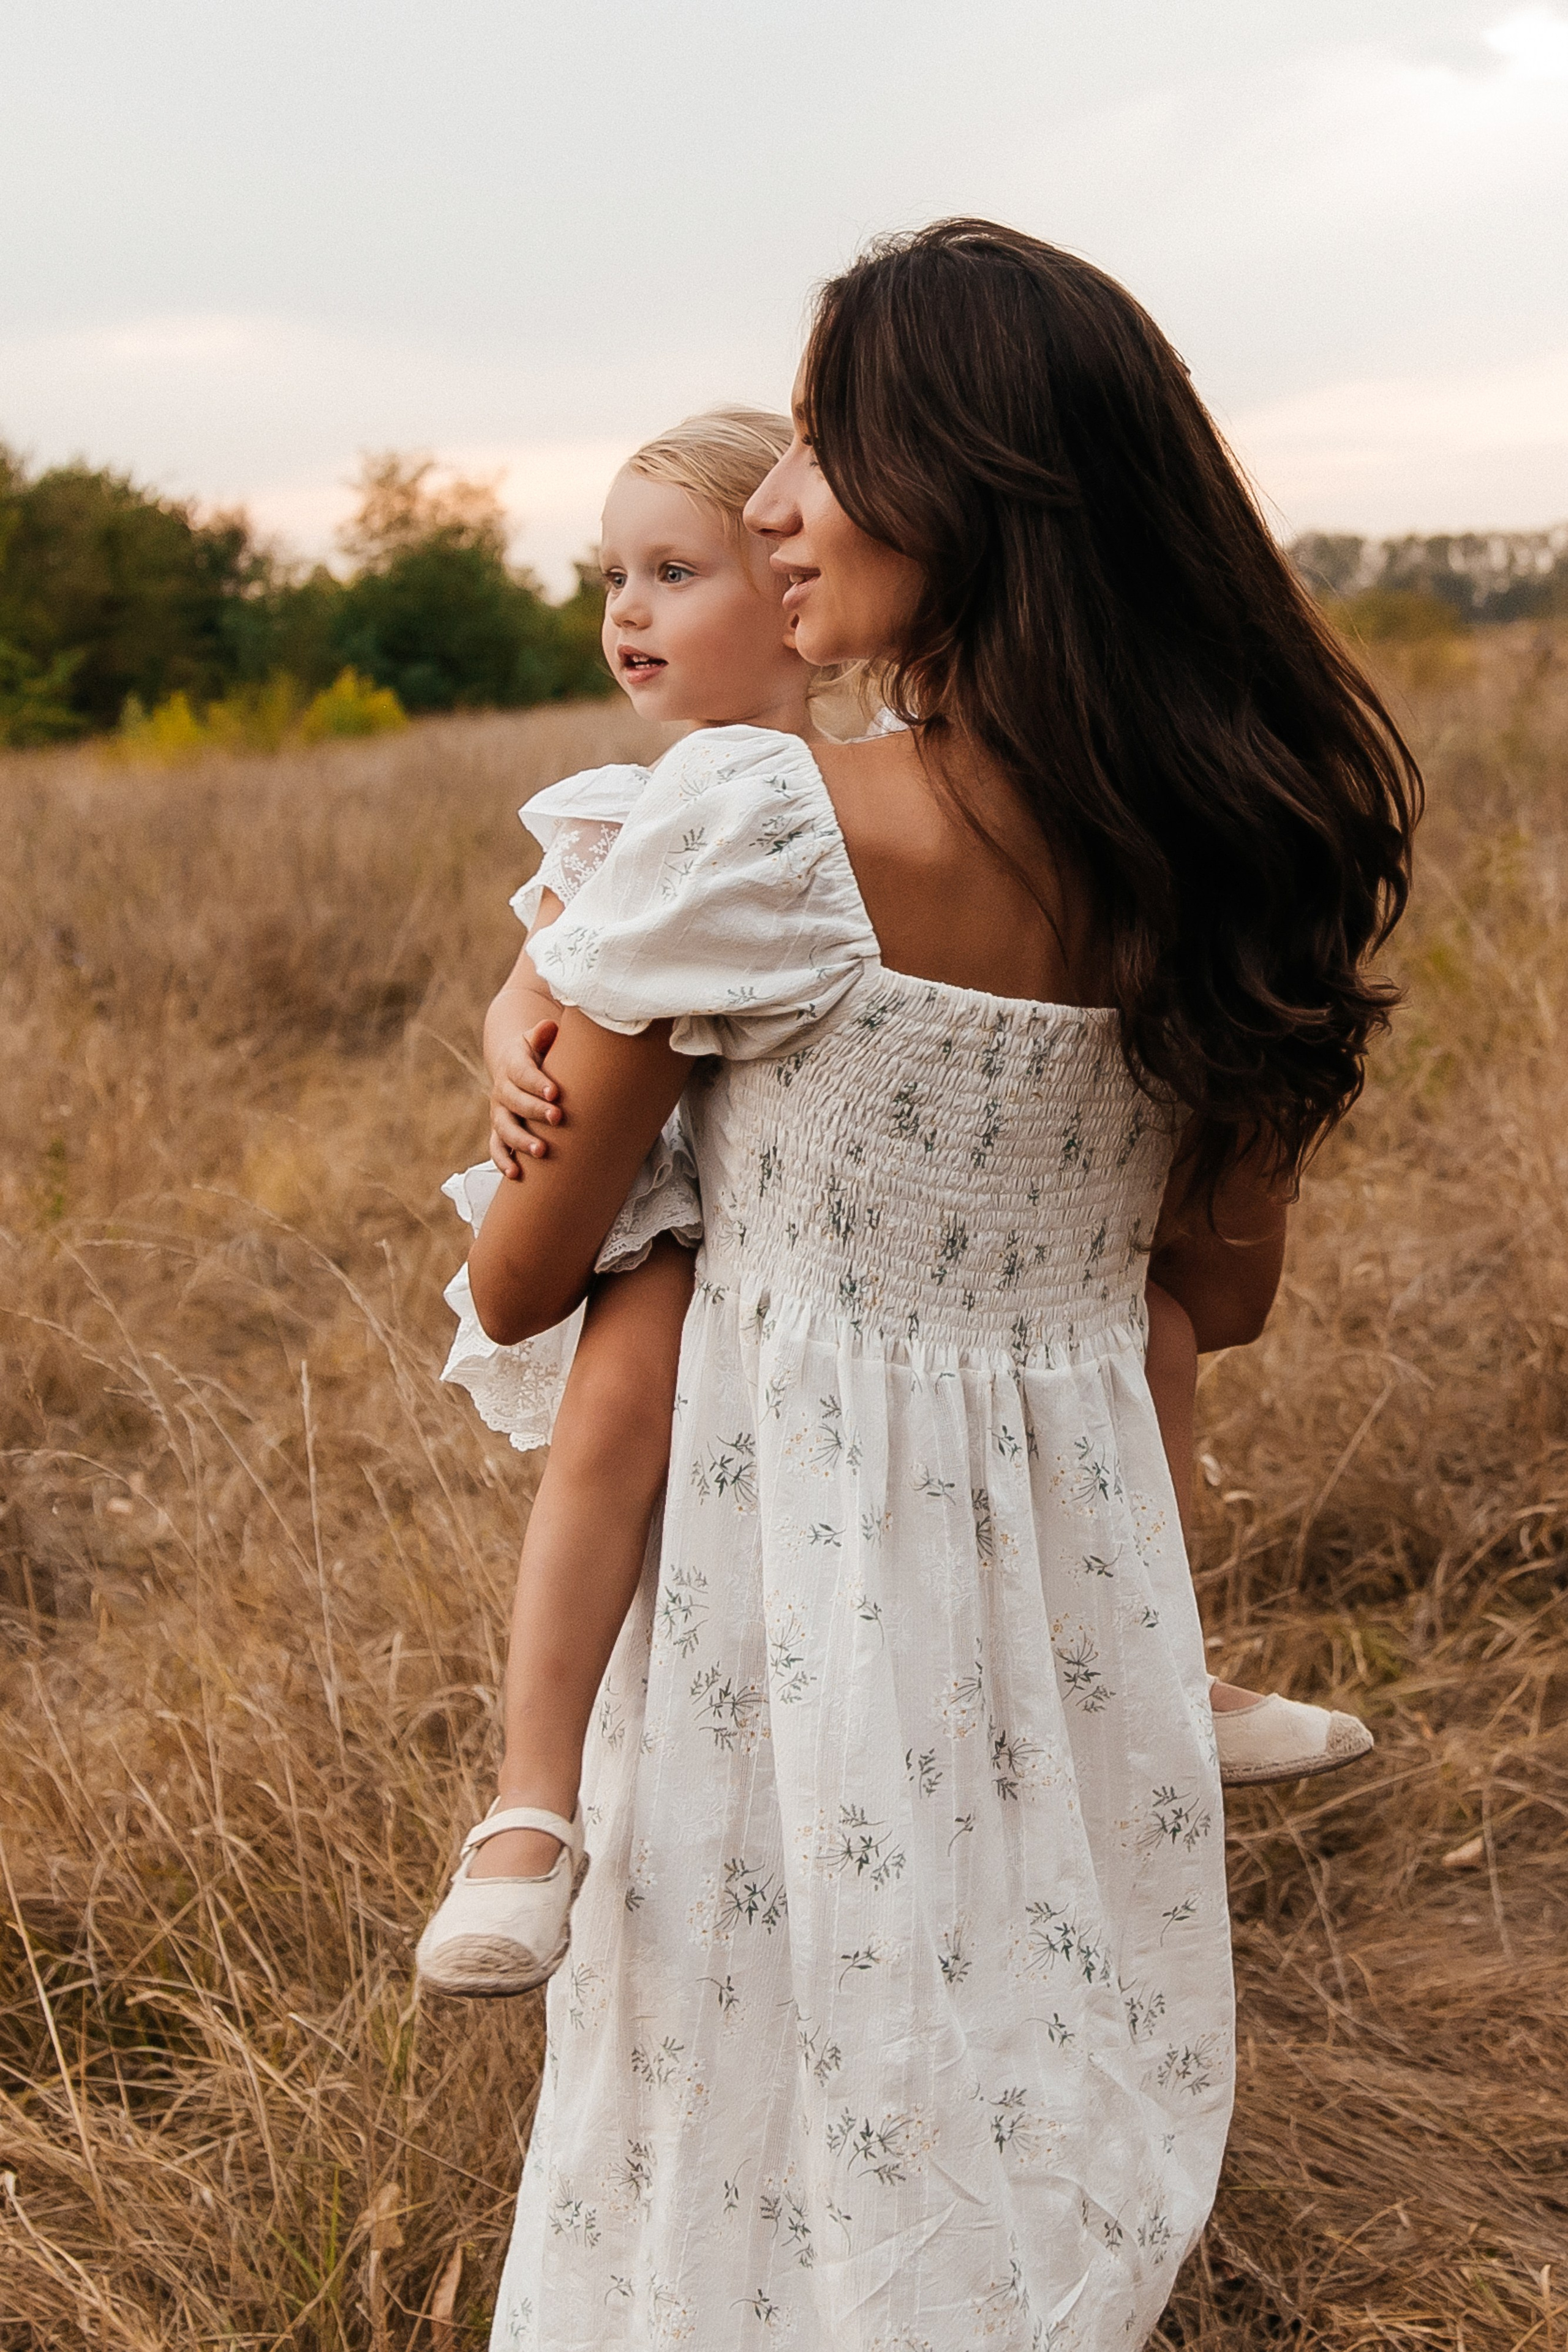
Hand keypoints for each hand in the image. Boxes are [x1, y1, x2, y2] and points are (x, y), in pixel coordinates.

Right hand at [489, 1020, 561, 1176]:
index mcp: (513, 1064)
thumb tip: (549, 1026)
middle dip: (535, 1110)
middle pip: (515, 1102)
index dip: (537, 1083)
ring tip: (541, 1152)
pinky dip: (503, 1160)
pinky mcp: (500, 1129)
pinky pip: (497, 1147)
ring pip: (505, 1128)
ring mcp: (500, 1112)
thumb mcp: (537, 1039)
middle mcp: (503, 1089)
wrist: (514, 1064)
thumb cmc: (537, 1052)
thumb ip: (543, 1034)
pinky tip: (515, 1174)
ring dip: (521, 1141)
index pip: (523, 1073)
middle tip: (557, 1118)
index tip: (555, 1092)